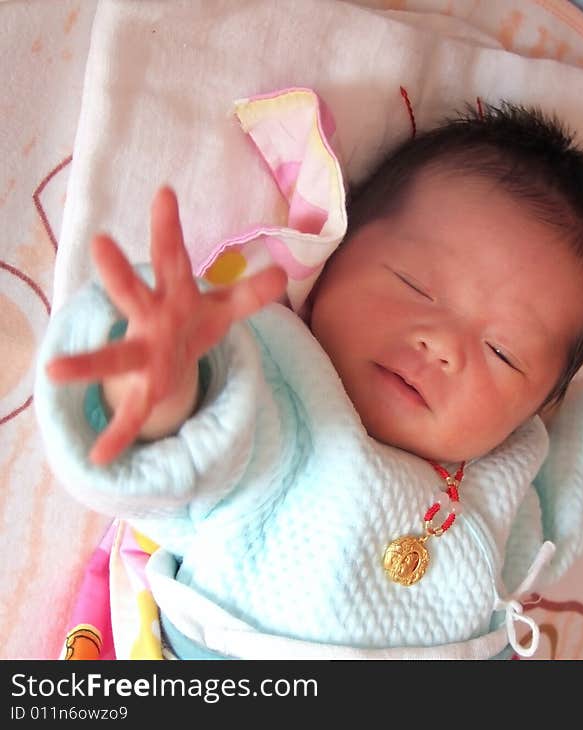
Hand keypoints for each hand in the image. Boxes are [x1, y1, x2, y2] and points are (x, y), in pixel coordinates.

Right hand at [46, 186, 286, 464]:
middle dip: (118, 274)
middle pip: (133, 294)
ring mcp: (141, 355)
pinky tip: (99, 458)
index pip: (174, 257)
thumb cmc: (192, 321)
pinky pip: (130, 414)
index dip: (170, 227)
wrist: (170, 357)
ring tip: (52, 370)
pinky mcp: (143, 389)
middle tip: (100, 244)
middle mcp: (149, 320)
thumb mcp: (224, 308)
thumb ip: (249, 293)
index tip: (165, 192)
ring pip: (114, 358)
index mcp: (174, 295)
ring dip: (86, 364)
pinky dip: (118, 434)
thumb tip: (283, 272)